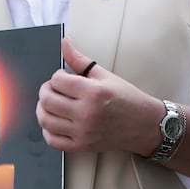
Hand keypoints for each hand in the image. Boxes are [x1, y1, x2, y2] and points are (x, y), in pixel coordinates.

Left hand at [36, 38, 161, 154]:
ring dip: (43, 109)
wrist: (146, 125)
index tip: (63, 78)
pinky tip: (55, 121)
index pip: (57, 80)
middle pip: (47, 100)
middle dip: (46, 90)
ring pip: (45, 120)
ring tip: (52, 104)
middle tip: (54, 89)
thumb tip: (65, 42)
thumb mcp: (105, 75)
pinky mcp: (82, 146)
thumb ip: (80, 60)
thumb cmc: (127, 99)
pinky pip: (52, 140)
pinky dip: (47, 130)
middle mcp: (87, 113)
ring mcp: (84, 132)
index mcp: (93, 93)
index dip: (57, 76)